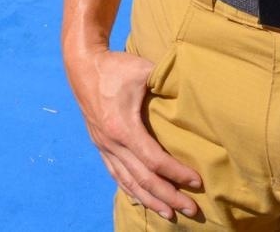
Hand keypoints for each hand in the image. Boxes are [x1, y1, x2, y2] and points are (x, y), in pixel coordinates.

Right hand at [65, 46, 200, 220]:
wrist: (82, 65)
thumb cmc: (115, 66)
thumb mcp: (143, 69)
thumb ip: (167, 81)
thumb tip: (194, 91)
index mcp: (122, 127)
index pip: (154, 160)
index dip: (177, 173)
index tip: (197, 181)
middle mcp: (111, 142)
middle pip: (143, 179)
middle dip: (169, 197)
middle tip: (192, 209)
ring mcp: (104, 146)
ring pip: (128, 182)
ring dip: (151, 200)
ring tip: (171, 214)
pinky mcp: (100, 145)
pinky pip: (116, 174)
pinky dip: (131, 190)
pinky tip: (143, 199)